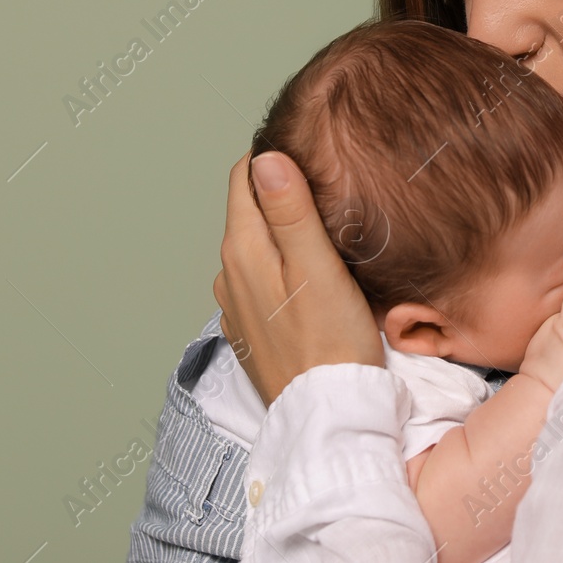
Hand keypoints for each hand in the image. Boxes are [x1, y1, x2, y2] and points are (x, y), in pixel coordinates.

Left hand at [213, 150, 384, 405]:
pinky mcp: (252, 327)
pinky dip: (282, 265)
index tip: (309, 148)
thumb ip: (291, 211)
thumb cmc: (332, 343)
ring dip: (281, 230)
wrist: (327, 415)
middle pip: (249, 209)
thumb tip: (266, 157)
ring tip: (324, 224)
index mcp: (243, 249)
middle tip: (323, 179)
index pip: (244, 177)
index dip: (274, 156)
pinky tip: (311, 272)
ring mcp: (236, 304)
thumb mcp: (318, 267)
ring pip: (257, 245)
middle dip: (279, 189)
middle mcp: (229, 273)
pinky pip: (262, 278)